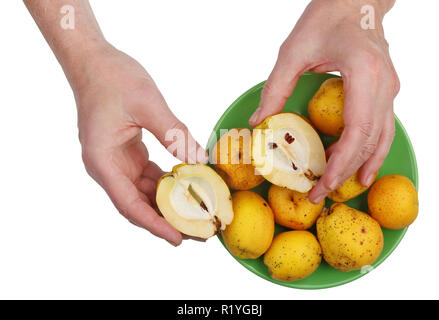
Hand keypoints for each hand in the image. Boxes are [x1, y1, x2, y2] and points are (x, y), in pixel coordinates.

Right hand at [73, 42, 206, 245]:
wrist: (94, 62)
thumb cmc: (113, 78)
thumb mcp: (148, 103)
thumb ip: (174, 133)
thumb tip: (200, 160)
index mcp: (103, 161)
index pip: (129, 204)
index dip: (154, 224)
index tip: (177, 239)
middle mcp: (107, 167)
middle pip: (138, 205)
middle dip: (167, 220)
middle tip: (198, 232)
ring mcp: (116, 162)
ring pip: (144, 194)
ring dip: (169, 205)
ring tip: (197, 216)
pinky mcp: (126, 155)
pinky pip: (148, 178)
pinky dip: (167, 185)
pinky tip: (188, 189)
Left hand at [249, 0, 398, 202]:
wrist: (355, 0)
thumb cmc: (326, 18)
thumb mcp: (293, 52)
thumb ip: (276, 89)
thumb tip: (259, 123)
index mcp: (364, 74)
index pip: (357, 132)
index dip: (340, 164)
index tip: (322, 185)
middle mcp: (384, 84)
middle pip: (370, 141)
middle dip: (346, 172)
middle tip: (322, 194)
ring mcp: (390, 88)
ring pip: (381, 138)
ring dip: (362, 165)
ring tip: (344, 187)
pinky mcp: (386, 89)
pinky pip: (381, 127)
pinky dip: (368, 149)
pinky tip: (356, 164)